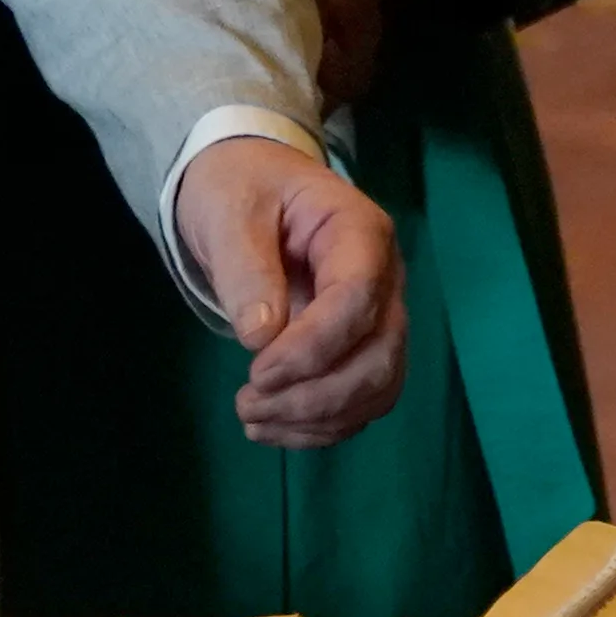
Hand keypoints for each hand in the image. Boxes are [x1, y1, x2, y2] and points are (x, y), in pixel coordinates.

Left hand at [177, 131, 402, 443]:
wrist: (251, 188)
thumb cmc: (243, 190)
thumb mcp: (230, 212)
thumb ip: (245, 269)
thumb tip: (262, 337)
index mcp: (360, 232)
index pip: (358, 299)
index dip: (314, 346)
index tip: (257, 373)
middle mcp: (385, 279)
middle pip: (380, 355)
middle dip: (316, 395)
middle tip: (247, 404)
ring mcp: (379, 318)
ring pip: (378, 387)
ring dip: (319, 418)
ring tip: (252, 419)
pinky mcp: (362, 348)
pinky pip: (361, 401)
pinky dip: (321, 427)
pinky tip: (272, 428)